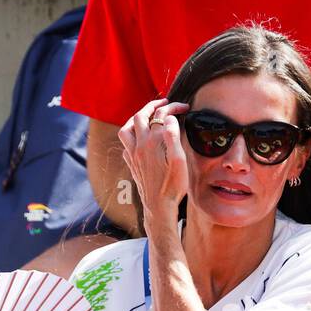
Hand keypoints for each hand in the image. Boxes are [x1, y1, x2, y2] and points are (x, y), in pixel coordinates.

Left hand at [118, 98, 189, 236]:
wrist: (158, 207)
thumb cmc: (172, 186)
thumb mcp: (180, 160)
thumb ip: (173, 137)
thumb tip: (169, 119)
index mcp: (153, 142)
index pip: (162, 115)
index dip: (174, 108)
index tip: (184, 107)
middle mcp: (139, 145)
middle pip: (140, 116)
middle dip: (152, 106)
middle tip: (164, 103)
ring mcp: (133, 155)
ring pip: (127, 128)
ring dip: (136, 118)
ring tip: (146, 116)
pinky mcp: (131, 164)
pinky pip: (125, 144)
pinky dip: (132, 136)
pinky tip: (139, 139)